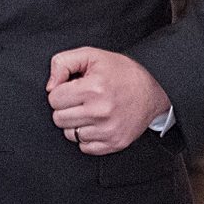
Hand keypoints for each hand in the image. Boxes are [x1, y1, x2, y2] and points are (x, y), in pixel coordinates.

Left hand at [48, 47, 171, 154]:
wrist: (153, 89)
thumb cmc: (122, 72)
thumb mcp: (92, 56)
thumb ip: (63, 63)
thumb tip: (50, 87)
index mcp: (93, 88)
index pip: (54, 99)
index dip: (61, 92)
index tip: (73, 88)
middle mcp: (100, 111)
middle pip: (59, 119)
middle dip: (66, 108)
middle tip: (81, 100)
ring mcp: (108, 130)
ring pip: (70, 134)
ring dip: (76, 123)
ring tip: (91, 111)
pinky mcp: (114, 143)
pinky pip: (84, 148)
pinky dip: (87, 137)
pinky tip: (97, 124)